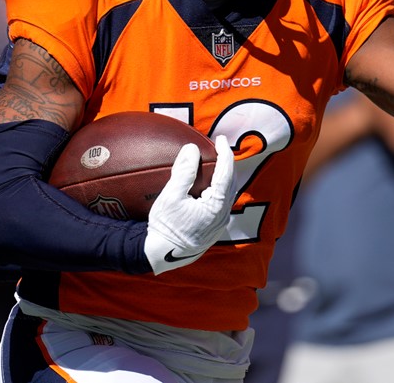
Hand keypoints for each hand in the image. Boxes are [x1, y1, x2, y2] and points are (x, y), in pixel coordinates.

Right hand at [144, 135, 235, 274]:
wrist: (162, 254)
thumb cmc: (165, 226)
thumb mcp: (171, 196)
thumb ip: (184, 172)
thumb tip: (192, 149)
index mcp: (216, 206)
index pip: (226, 173)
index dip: (225, 153)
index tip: (221, 139)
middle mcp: (223, 215)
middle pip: (232, 182)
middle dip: (227, 163)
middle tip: (219, 147)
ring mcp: (220, 223)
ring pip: (228, 193)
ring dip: (223, 176)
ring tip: (215, 162)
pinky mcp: (213, 228)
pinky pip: (221, 202)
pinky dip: (218, 187)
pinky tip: (208, 182)